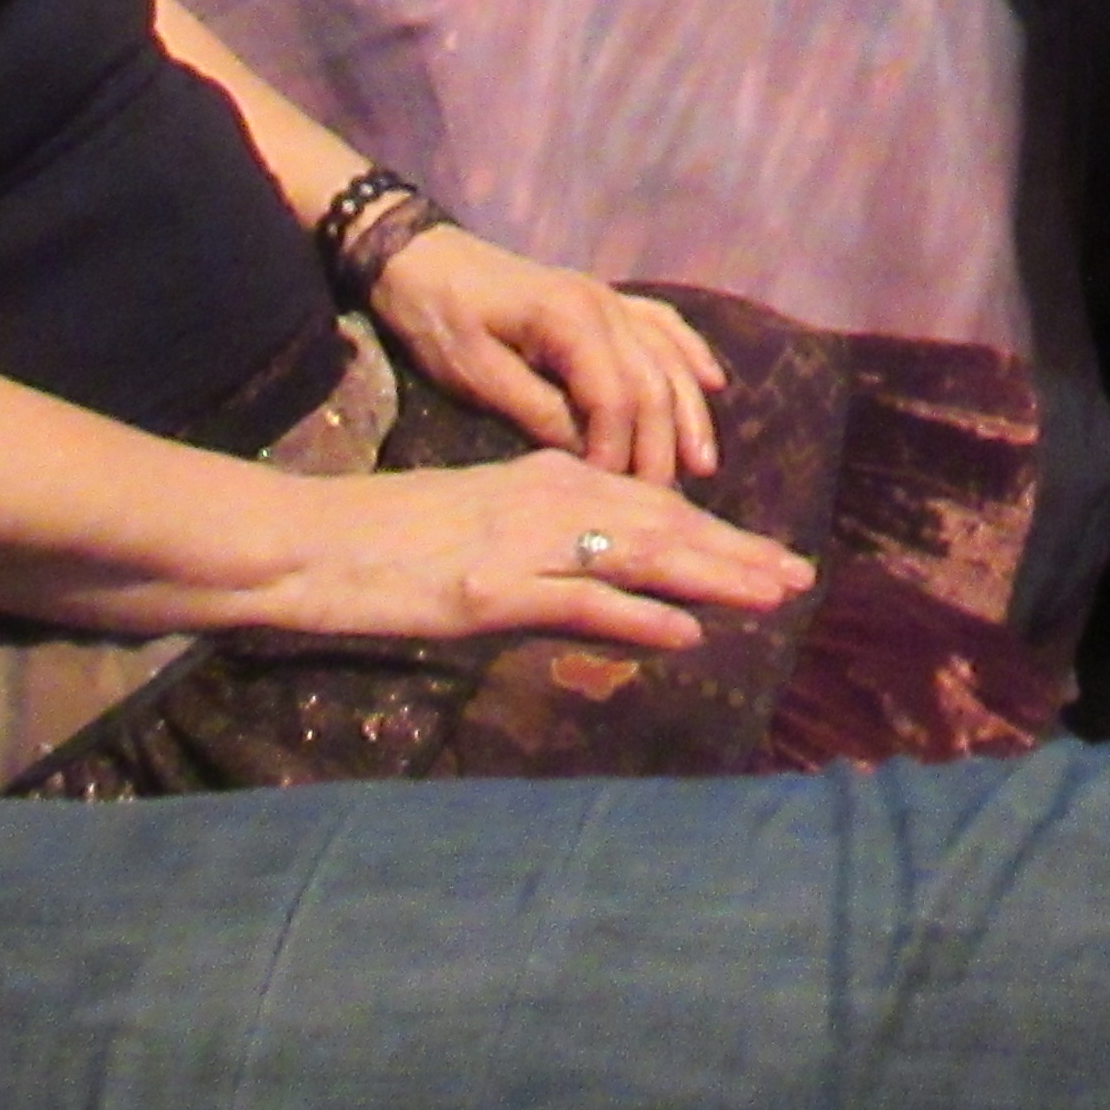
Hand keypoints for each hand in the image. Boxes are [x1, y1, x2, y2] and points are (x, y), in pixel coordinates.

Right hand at [259, 453, 808, 653]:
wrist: (309, 542)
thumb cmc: (387, 539)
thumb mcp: (484, 524)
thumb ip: (552, 543)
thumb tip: (614, 577)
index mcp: (548, 477)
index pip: (654, 505)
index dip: (718, 534)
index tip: (770, 557)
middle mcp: (548, 498)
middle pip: (664, 525)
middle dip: (737, 553)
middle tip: (800, 576)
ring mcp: (524, 544)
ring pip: (640, 555)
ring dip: (713, 577)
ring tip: (771, 595)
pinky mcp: (493, 591)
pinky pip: (582, 603)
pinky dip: (639, 616)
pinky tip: (686, 633)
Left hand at [365, 226, 721, 484]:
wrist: (420, 257)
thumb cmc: (439, 318)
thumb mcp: (476, 374)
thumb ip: (536, 411)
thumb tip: (587, 458)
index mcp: (569, 320)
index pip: (615, 397)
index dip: (619, 451)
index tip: (612, 498)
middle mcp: (605, 305)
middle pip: (653, 383)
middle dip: (663, 445)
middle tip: (663, 503)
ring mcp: (610, 299)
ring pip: (668, 358)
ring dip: (689, 412)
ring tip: (703, 465)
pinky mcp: (605, 299)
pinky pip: (664, 324)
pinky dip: (691, 353)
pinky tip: (714, 382)